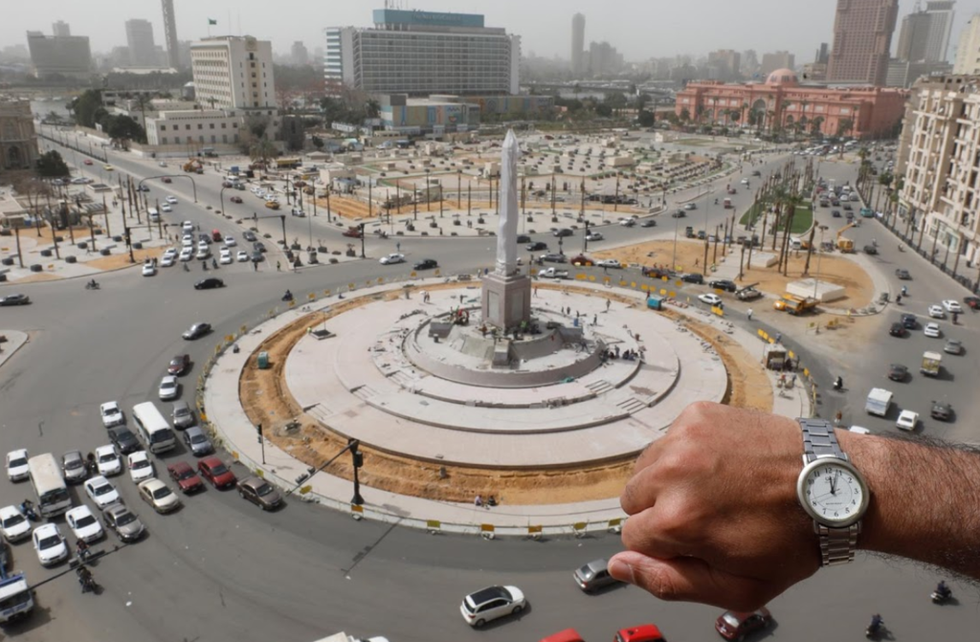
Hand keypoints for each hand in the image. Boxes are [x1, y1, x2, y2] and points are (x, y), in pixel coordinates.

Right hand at [610, 402, 818, 610]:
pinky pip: (667, 440)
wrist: (831, 484)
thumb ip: (669, 583)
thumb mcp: (737, 587)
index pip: (631, 538)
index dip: (665, 547)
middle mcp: (673, 471)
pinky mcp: (697, 414)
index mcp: (677, 519)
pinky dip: (685, 454)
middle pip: (631, 500)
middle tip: (706, 516)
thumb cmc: (791, 539)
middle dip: (660, 513)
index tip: (698, 541)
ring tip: (713, 489)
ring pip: (645, 468)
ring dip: (668, 482)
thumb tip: (619, 566)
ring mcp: (685, 437)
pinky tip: (720, 465)